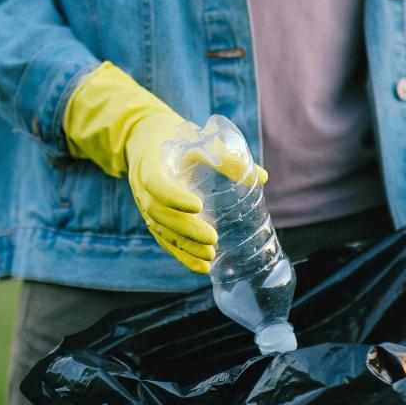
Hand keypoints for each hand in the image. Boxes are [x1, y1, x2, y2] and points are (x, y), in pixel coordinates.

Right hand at [63, 62, 265, 273]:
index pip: (157, 184)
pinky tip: (201, 267)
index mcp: (150, 165)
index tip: (198, 205)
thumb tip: (262, 178)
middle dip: (186, 229)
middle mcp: (142, 189)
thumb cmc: (174, 137)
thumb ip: (226, 156)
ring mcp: (145, 206)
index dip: (175, 197)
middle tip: (212, 239)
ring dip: (184, 247)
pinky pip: (164, 239)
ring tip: (210, 257)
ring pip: (161, 231)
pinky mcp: (152, 218)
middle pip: (160, 214)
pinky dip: (181, 255)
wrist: (144, 140)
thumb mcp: (197, 139)